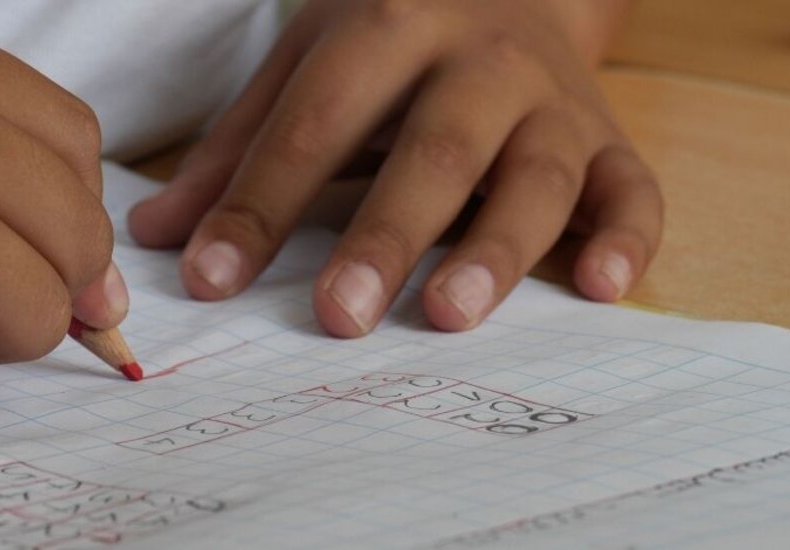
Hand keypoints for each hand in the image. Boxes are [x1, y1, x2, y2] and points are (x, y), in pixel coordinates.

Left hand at [129, 0, 661, 336]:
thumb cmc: (390, 41)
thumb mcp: (307, 66)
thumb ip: (236, 151)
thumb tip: (156, 237)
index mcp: (387, 25)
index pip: (314, 123)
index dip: (259, 204)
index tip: (210, 281)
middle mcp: (479, 59)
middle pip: (434, 148)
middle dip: (385, 234)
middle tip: (338, 317)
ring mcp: (553, 99)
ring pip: (537, 174)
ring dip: (497, 247)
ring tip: (448, 315)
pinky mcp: (609, 138)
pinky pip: (633, 188)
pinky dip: (626, 237)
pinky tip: (600, 288)